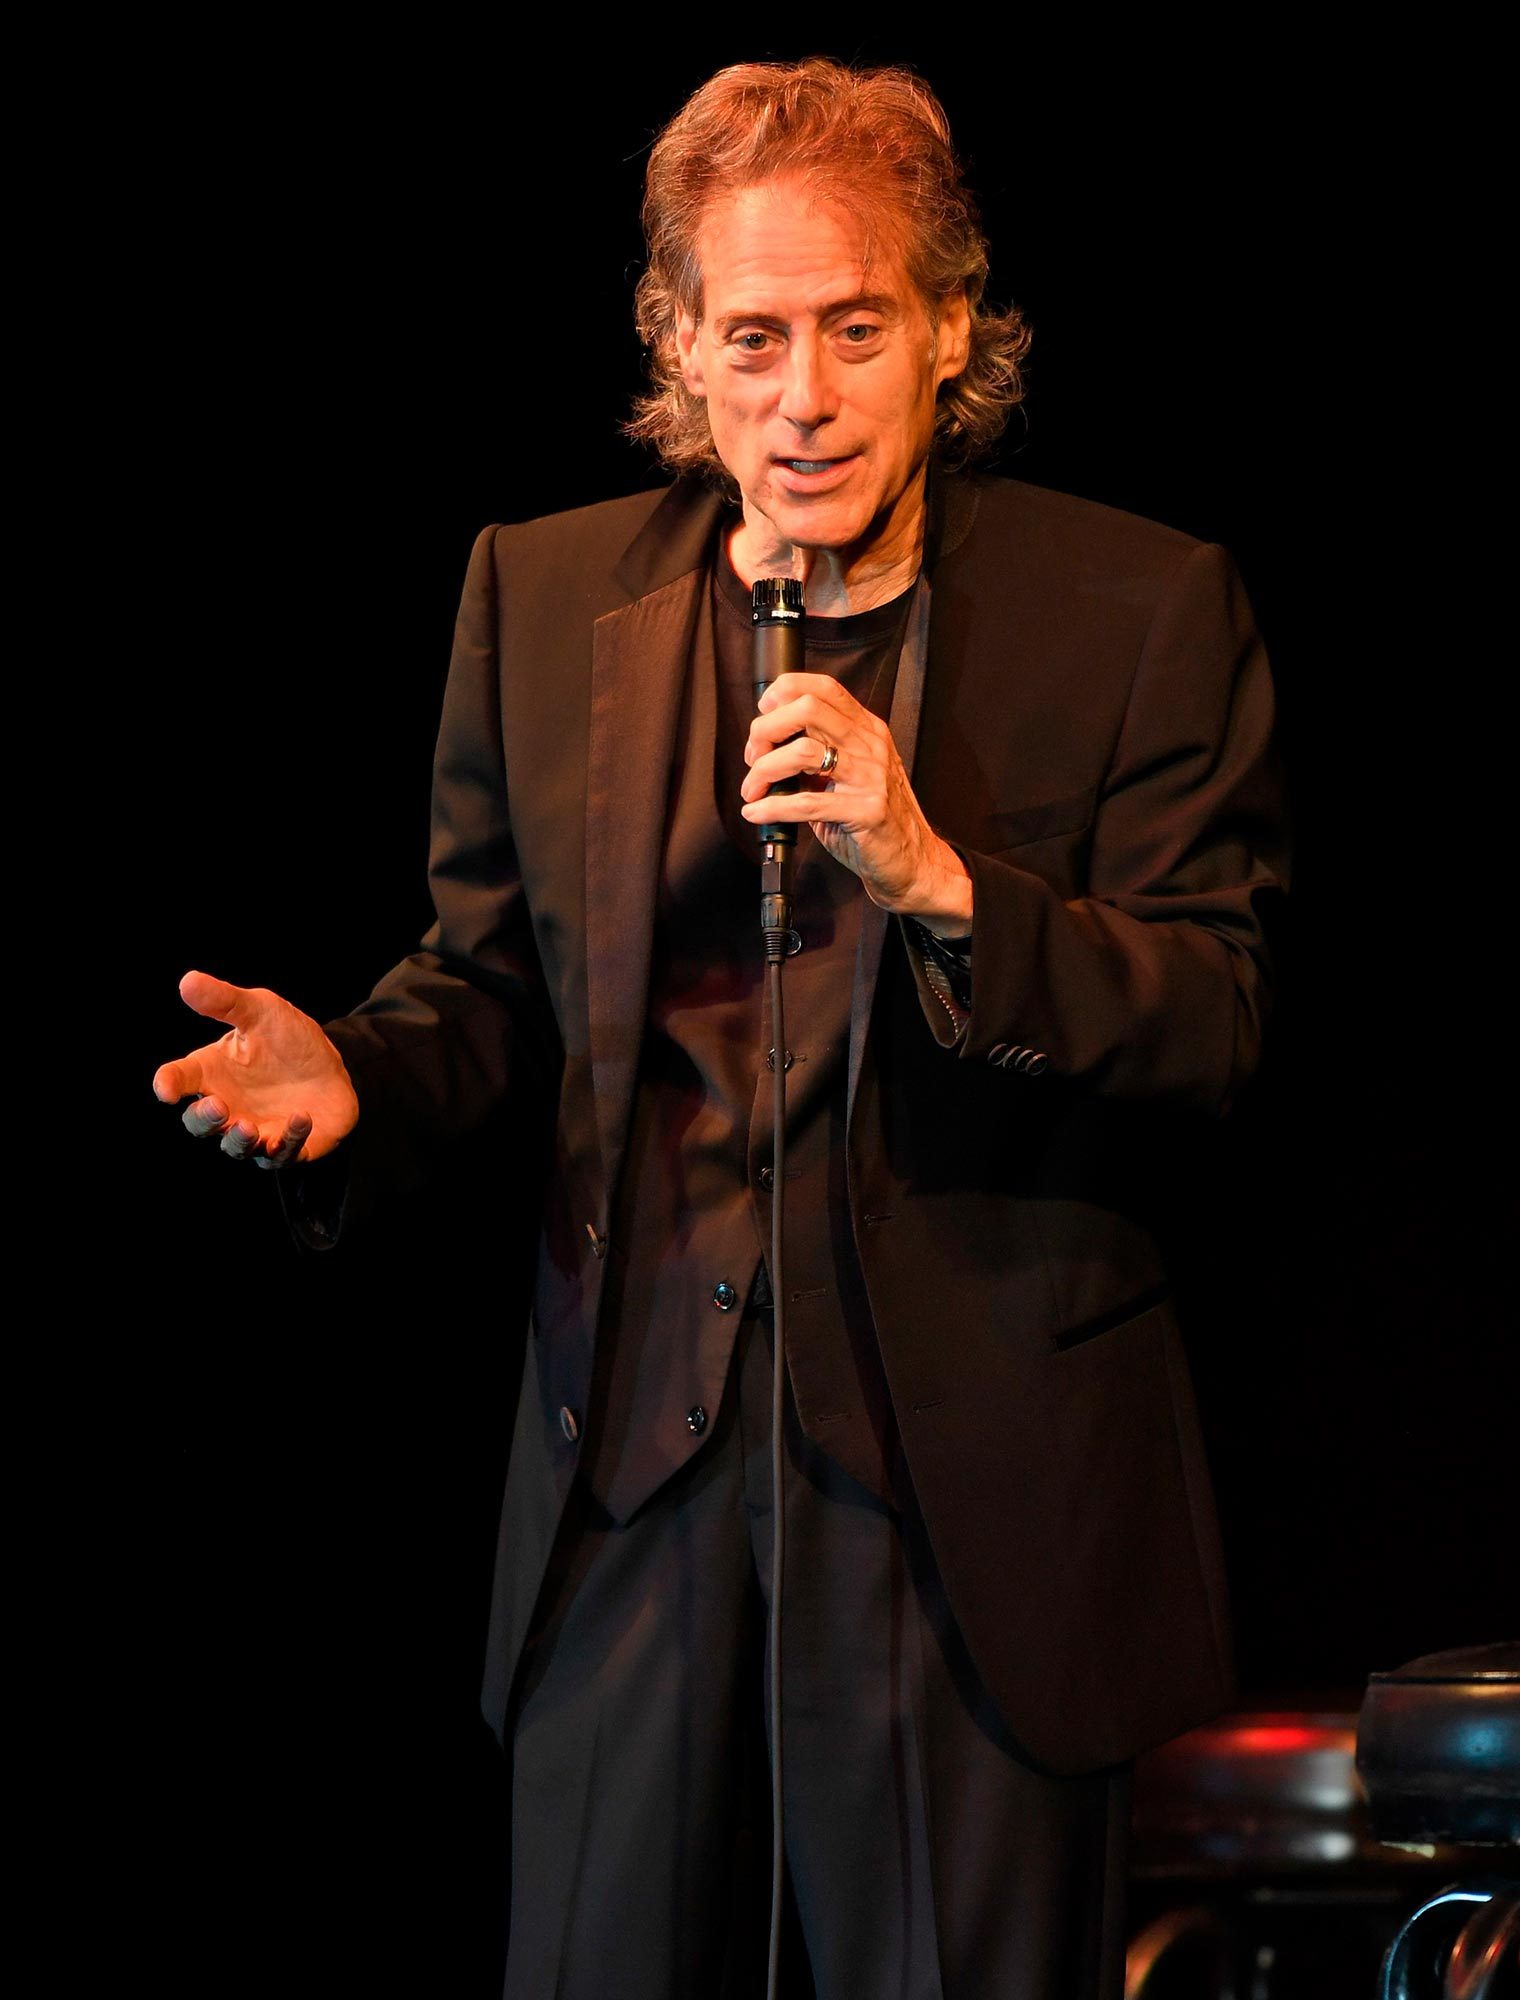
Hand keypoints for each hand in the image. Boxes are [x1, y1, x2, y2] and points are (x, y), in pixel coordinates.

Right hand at [152, 971, 359, 1167]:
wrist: (334, 1065)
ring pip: (237, 1148)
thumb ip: (226, 1002)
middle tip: (219, 1107)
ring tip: (249, 1127)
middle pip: (200, 1124)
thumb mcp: (260, 1011)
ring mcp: (257, 1131)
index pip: (177, 1080)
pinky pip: (283, 1153)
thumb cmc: (287, 1039)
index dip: (167, 1085)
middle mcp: (228, 1107)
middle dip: (205, 1120)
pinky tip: (302, 1117)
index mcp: (212, 1073)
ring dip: (240, 1141)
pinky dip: (290, 1139)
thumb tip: (188, 981)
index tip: (166, 1088)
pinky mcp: (288, 1146)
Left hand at [740, 673, 972, 930]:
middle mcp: (870, 746)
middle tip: (754, 756)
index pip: (823, 688)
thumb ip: (817, 751)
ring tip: (753, 789)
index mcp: (866, 730)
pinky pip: (807, 804)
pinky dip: (771, 808)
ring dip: (764, 770)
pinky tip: (757, 813)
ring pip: (803, 752)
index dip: (785, 693)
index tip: (763, 715)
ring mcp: (870, 778)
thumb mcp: (848, 773)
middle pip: (808, 709)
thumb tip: (767, 741)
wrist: (912, 859)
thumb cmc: (872, 817)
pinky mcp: (866, 812)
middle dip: (767, 729)